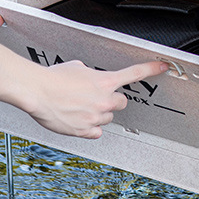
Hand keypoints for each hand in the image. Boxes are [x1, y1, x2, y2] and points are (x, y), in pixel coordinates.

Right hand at [25, 59, 168, 138]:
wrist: (36, 91)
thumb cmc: (52, 78)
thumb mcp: (77, 67)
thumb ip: (91, 74)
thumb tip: (91, 77)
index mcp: (105, 81)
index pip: (136, 73)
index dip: (152, 70)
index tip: (163, 68)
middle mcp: (104, 99)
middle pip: (121, 102)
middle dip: (111, 100)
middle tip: (96, 97)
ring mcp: (96, 116)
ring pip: (108, 117)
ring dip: (98, 113)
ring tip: (79, 106)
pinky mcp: (85, 130)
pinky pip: (96, 132)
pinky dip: (89, 128)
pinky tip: (78, 119)